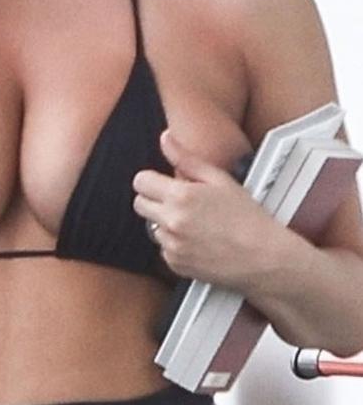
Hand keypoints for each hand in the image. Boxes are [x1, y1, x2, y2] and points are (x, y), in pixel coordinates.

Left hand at [133, 130, 280, 289]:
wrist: (264, 258)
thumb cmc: (248, 219)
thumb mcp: (220, 179)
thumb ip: (186, 158)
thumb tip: (165, 139)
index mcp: (180, 196)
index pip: (140, 181)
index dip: (151, 179)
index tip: (162, 182)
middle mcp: (172, 222)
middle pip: (140, 205)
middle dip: (154, 200)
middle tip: (178, 201)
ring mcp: (173, 245)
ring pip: (152, 228)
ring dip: (166, 223)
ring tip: (195, 223)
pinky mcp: (176, 265)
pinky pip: (165, 250)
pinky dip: (176, 245)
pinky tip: (199, 241)